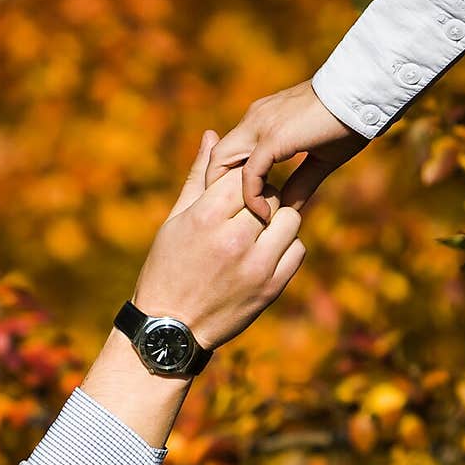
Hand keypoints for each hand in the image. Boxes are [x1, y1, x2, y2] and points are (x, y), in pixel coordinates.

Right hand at [132, 129, 306, 350]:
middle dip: (263, 197)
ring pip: (290, 220)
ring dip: (279, 219)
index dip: (243, 179)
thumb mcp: (175, 221)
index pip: (243, 176)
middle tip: (249, 209)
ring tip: (259, 229)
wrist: (171, 329)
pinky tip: (266, 251)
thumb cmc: (167, 270)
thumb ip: (198, 177)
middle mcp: (233, 241)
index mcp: (205, 219)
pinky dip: (286, 246)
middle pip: (271, 195)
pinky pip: (297, 250)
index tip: (237, 189)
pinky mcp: (271, 288)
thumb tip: (212, 135)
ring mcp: (256, 266)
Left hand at [205, 80, 366, 221]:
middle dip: (217, 190)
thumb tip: (288, 211)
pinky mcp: (272, 138)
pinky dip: (252, 198)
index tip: (240, 210)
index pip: (228, 152)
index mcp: (262, 121)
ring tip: (245, 221)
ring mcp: (260, 126)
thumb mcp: (321, 157)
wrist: (365, 93)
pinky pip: (250, 173)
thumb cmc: (349, 121)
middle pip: (216, 157)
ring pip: (222, 162)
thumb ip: (301, 183)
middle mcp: (254, 120)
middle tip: (232, 221)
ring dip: (227, 196)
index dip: (228, 182)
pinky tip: (265, 216)